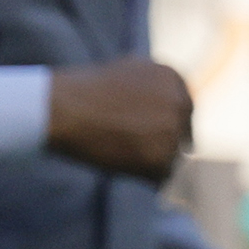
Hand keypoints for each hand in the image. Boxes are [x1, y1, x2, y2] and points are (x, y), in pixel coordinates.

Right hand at [45, 58, 194, 180]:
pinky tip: (119, 164)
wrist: (65, 108)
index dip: (163, 125)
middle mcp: (180, 102)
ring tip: (117, 152)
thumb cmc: (85, 90)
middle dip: (162, 144)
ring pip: (172, 158)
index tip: (146, 134)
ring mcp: (173, 130)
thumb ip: (153, 85)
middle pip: (182, 135)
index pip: (183, 111)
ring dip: (150, 162)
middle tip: (132, 150)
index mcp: (173, 78)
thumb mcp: (127, 71)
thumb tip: (169, 102)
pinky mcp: (162, 157)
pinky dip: (142, 177)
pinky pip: (160, 178)